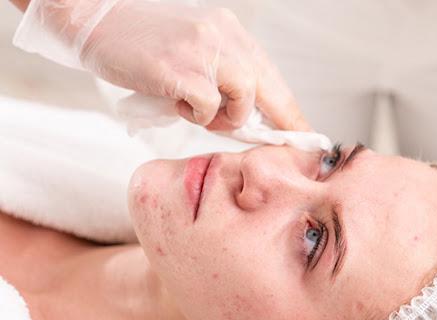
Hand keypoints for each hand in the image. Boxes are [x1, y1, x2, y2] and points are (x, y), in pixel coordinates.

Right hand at [15, 0, 308, 129]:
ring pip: (242, 102)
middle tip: (286, 144)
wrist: (94, 20)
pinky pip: (208, 109)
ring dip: (223, 118)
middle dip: (281, 123)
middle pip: (269, 90)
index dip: (289, 109)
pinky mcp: (184, 70)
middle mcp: (224, 36)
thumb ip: (222, 77)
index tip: (304, 133)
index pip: (270, 76)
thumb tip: (249, 118)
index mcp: (230, 32)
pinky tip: (173, 100)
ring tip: (196, 110)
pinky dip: (194, 115)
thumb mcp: (194, 52)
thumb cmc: (143, 44)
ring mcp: (205, 51)